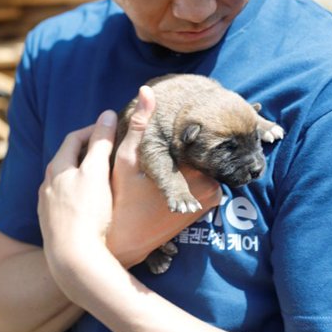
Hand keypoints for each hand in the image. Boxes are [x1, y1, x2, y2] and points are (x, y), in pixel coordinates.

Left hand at [38, 110, 117, 277]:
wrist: (73, 260)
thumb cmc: (87, 212)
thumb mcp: (97, 172)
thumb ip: (102, 142)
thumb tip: (108, 114)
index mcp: (56, 167)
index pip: (74, 138)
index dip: (94, 129)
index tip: (112, 129)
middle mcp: (46, 185)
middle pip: (68, 159)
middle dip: (88, 151)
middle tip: (111, 151)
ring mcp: (47, 207)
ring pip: (66, 181)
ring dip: (83, 174)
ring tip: (104, 177)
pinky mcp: (52, 226)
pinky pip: (66, 201)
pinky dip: (79, 194)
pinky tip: (93, 204)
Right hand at [107, 86, 221, 267]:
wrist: (125, 241)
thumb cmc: (122, 199)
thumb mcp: (127, 158)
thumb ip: (140, 124)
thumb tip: (147, 89)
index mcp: (194, 173)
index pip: (199, 139)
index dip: (180, 132)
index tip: (166, 137)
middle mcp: (209, 188)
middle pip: (201, 152)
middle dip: (184, 147)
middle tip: (164, 151)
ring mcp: (209, 200)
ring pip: (200, 165)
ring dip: (186, 161)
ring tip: (165, 161)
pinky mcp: (204, 207)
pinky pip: (200, 180)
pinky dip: (188, 174)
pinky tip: (170, 174)